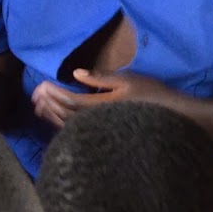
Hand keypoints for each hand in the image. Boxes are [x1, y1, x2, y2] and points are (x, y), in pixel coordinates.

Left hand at [31, 71, 180, 127]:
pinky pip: (78, 133)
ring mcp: (101, 132)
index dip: (54, 93)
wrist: (176, 119)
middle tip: (36, 94)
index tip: (42, 85)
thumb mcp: (128, 80)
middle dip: (49, 103)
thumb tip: (76, 74)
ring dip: (52, 115)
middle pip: (66, 115)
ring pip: (69, 127)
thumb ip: (100, 78)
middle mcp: (98, 122)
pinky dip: (63, 125)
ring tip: (40, 105)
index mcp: (103, 107)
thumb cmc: (153, 95)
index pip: (71, 101)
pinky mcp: (104, 137)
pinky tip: (56, 119)